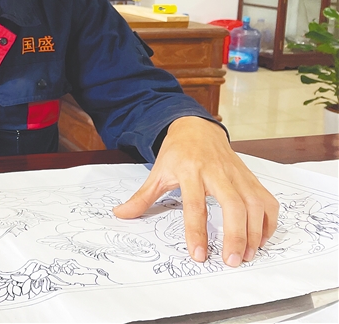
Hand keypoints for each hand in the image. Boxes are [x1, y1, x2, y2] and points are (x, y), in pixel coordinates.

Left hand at [112, 117, 279, 266]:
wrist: (197, 128)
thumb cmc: (178, 152)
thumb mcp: (157, 172)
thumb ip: (141, 197)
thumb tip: (120, 214)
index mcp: (190, 171)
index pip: (195, 204)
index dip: (197, 231)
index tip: (198, 255)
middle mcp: (217, 172)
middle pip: (233, 204)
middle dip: (235, 235)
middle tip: (231, 261)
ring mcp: (237, 174)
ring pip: (254, 203)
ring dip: (254, 232)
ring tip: (247, 255)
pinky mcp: (250, 177)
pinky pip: (267, 200)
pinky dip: (268, 221)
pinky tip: (261, 238)